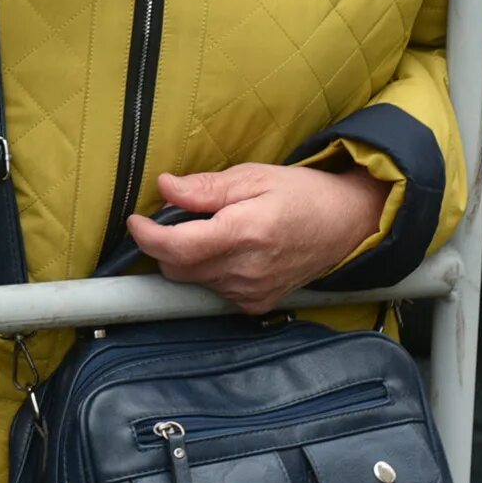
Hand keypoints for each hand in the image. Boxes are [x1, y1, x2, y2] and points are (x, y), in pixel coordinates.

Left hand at [131, 164, 390, 313]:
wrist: (346, 225)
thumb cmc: (300, 194)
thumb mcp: (253, 176)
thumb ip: (206, 188)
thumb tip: (164, 188)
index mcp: (245, 234)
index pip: (179, 248)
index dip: (148, 236)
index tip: (136, 220)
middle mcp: (247, 272)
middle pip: (178, 268)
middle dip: (166, 244)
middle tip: (180, 216)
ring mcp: (252, 293)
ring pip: (193, 280)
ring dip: (188, 257)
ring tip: (213, 230)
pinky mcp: (257, 305)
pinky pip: (214, 290)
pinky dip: (208, 271)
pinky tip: (228, 251)